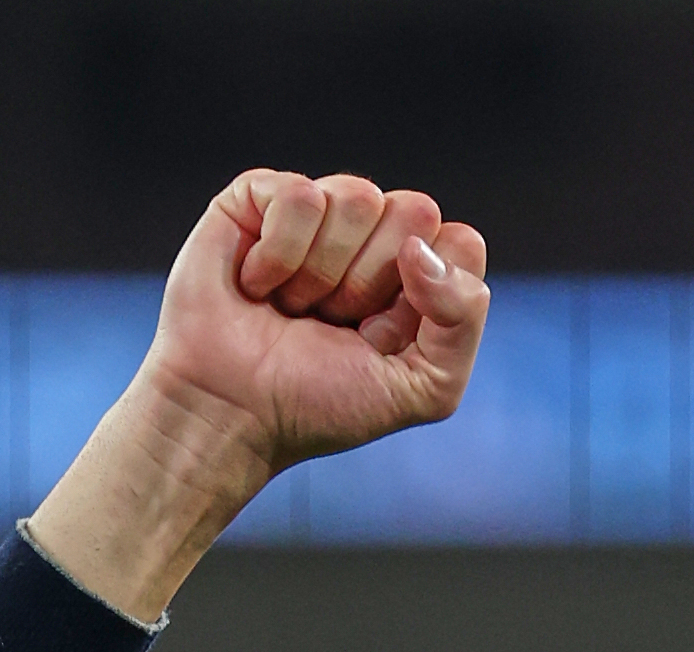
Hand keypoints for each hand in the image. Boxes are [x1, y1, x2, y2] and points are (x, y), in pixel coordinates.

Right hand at [28, 168, 490, 621]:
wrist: (232, 413)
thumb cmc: (322, 405)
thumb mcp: (424, 388)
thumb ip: (461, 322)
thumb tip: (420, 248)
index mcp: (419, 276)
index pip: (461, 243)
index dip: (427, 295)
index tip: (383, 339)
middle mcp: (372, 236)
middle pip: (415, 209)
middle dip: (373, 282)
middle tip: (334, 321)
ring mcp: (319, 213)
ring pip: (359, 196)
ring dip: (322, 273)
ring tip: (292, 307)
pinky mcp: (261, 197)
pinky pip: (301, 196)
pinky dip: (279, 255)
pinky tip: (257, 285)